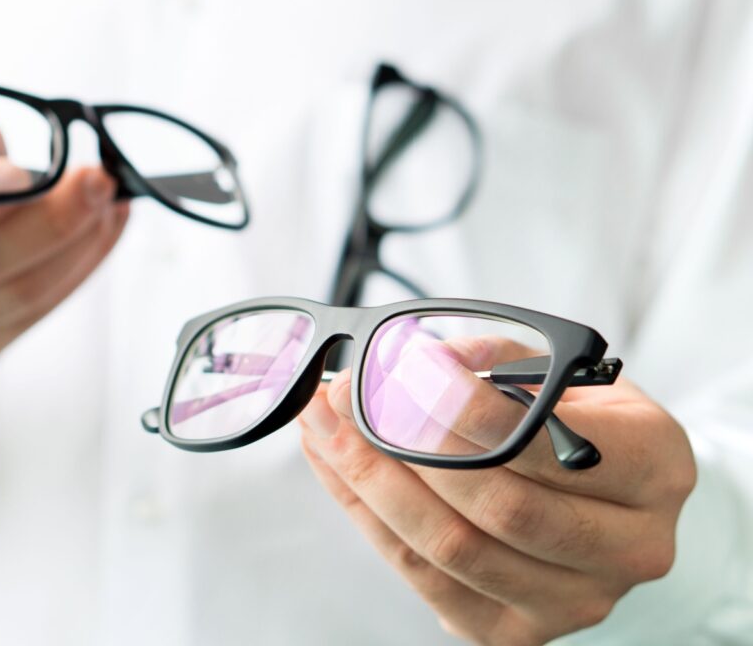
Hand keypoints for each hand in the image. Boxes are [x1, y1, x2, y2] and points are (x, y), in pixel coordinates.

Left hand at [298, 340, 694, 645]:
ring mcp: (576, 600)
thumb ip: (496, 361)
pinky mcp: (519, 632)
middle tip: (342, 396)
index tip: (399, 368)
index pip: (545, 444)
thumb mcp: (562, 375)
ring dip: (370, 482)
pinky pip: (426, 580)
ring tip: (324, 427)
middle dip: (403, 445)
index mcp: (655, 467)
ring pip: (451, 550)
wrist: (610, 503)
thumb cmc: (581, 427)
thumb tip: (411, 359)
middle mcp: (630, 546)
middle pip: (497, 506)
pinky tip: (337, 468)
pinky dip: (369, 518)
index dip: (463, 409)